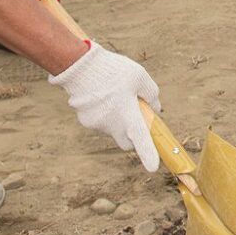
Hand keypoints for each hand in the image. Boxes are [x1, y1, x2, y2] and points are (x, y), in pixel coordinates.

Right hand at [48, 41, 161, 171]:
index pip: (141, 141)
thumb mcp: (140, 76)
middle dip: (133, 136)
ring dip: (116, 119)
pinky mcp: (85, 121)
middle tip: (135, 116)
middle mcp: (112, 125)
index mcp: (129, 116)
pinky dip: (103, 113)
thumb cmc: (114, 71)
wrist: (80, 66)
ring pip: (112, 129)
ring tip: (114, 95)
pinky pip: (99, 121)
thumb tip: (155, 107)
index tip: (153, 167)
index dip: (149, 155)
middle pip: (127, 142)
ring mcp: (97, 125)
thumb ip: (151, 94)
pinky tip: (100, 95)